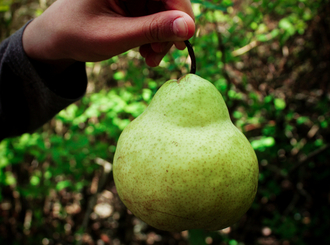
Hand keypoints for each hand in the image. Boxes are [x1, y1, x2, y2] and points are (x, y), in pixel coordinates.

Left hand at [22, 0, 194, 68]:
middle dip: (170, 31)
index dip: (180, 11)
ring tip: (151, 59)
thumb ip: (151, 30)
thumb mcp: (115, 36)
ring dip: (163, 40)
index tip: (185, 38)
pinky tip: (146, 53)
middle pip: (169, 2)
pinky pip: (155, 22)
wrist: (57, 40)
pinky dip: (155, 40)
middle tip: (161, 55)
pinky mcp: (134, 8)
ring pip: (165, 15)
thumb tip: (189, 27)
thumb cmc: (76, 34)